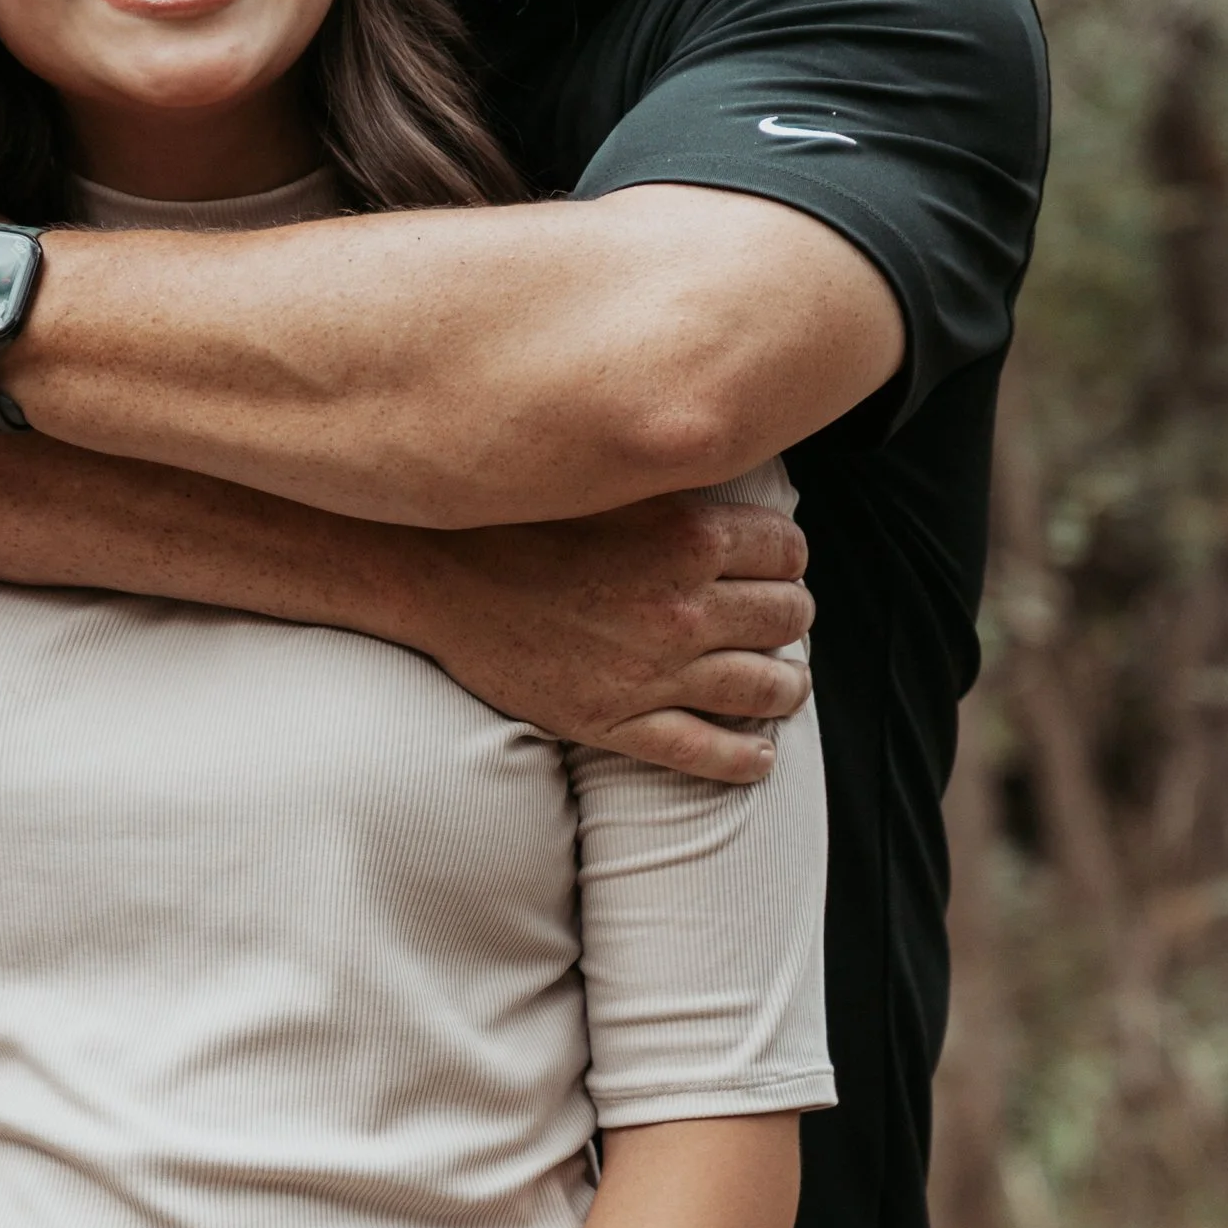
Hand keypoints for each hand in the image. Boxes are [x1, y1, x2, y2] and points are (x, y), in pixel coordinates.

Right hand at [409, 498, 814, 779]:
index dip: (787, 560)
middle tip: (780, 622)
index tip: (777, 567)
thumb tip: (729, 468)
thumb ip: (676, 484)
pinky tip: (758, 756)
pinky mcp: (617, 720)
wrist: (437, 574)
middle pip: (788, 618)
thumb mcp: (610, 481)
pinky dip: (745, 758)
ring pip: (764, 688)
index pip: (788, 553)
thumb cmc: (518, 516)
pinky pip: (706, 752)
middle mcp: (683, 607)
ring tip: (784, 687)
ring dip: (786, 688)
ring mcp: (654, 671)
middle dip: (791, 618)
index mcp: (688, 536)